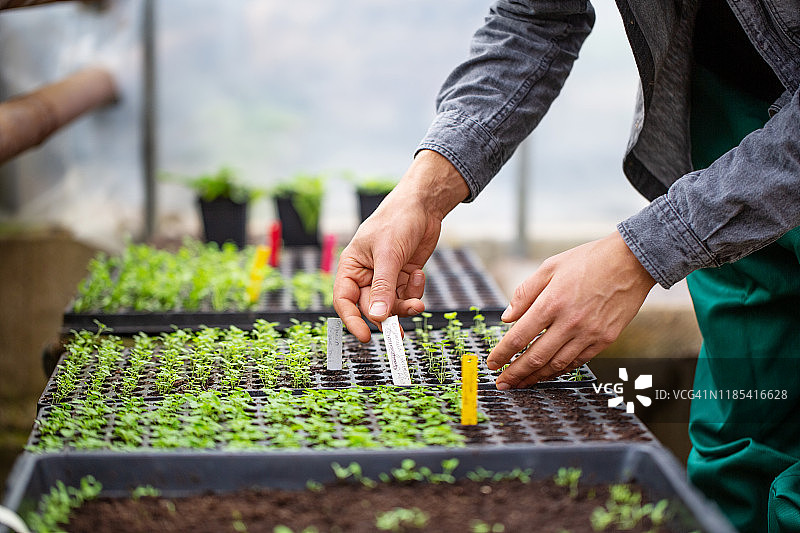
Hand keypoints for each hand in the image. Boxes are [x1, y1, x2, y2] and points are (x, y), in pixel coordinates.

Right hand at [333, 150, 468, 341]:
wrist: (423, 205)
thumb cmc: (397, 220)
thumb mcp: (388, 255)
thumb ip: (382, 288)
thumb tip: (377, 316)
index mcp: (352, 267)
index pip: (344, 300)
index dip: (352, 320)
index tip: (364, 337)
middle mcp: (366, 274)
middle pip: (371, 307)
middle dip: (388, 316)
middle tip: (400, 332)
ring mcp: (386, 276)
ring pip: (392, 305)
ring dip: (405, 306)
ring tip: (417, 303)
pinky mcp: (403, 276)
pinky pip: (407, 295)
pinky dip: (414, 290)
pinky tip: (418, 273)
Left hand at [486, 232, 655, 388]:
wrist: (631, 261)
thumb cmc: (589, 260)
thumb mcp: (550, 267)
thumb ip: (525, 293)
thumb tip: (507, 318)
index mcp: (551, 302)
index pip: (519, 337)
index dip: (502, 354)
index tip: (492, 363)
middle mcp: (569, 322)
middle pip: (535, 357)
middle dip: (515, 373)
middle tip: (502, 382)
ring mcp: (589, 334)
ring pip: (556, 365)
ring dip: (535, 377)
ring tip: (521, 383)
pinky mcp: (605, 339)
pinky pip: (578, 362)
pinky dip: (560, 370)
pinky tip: (548, 373)